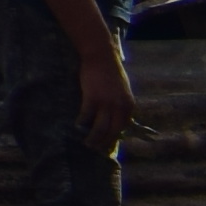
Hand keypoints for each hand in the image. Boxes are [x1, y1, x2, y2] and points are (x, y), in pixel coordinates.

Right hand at [79, 24, 136, 151]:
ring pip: (100, 128)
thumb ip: (120, 104)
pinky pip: (86, 116)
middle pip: (112, 131)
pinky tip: (76, 126)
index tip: (107, 144)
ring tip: (86, 143)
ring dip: (93, 138)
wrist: (101, 56)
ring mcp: (106, 103)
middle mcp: (120, 107)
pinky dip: (81, 123)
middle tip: (95, 149)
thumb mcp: (122, 90)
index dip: (114, 137)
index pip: (123, 127)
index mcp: (129, 105)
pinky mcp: (92, 98)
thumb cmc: (110, 72)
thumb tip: (115, 118)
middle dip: (104, 142)